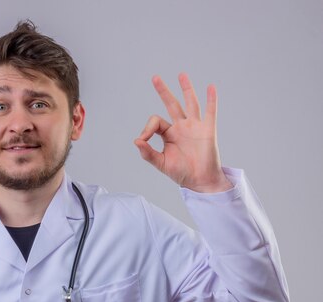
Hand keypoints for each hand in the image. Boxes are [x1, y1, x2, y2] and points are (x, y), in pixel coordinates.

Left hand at [134, 73, 231, 192]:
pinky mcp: (208, 130)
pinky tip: (211, 87)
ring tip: (181, 75)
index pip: (155, 122)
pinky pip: (210, 112)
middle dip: (163, 91)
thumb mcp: (161, 163)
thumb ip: (147, 153)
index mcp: (169, 134)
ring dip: (186, 89)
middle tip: (155, 77)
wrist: (200, 181)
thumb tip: (136, 141)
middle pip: (172, 104)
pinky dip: (211, 100)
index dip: (147, 128)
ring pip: (190, 103)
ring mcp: (195, 127)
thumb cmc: (181, 172)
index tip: (143, 139)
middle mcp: (181, 127)